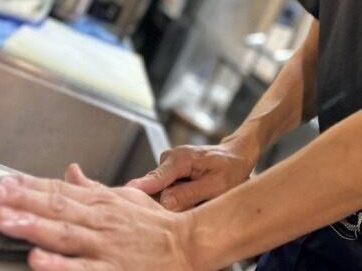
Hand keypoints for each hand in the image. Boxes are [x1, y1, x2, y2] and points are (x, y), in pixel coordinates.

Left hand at [0, 164, 195, 270]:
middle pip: (54, 207)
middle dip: (19, 201)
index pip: (56, 190)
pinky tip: (38, 260)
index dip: (25, 186)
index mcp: (100, 202)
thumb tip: (70, 170)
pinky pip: (83, 269)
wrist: (190, 245)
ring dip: (31, 226)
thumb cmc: (156, 225)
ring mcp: (104, 245)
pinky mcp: (112, 270)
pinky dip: (60, 265)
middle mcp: (99, 220)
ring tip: (4, 220)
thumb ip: (94, 187)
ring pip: (63, 234)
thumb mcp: (126, 197)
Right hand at [126, 137, 257, 211]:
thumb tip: (165, 202)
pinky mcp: (169, 174)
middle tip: (191, 206)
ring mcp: (167, 166)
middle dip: (167, 204)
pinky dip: (178, 199)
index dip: (141, 189)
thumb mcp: (217, 185)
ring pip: (161, 193)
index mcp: (180, 158)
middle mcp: (169, 159)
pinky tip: (194, 196)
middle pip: (156, 190)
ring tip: (198, 198)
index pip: (156, 178)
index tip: (125, 193)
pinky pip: (166, 192)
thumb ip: (190, 193)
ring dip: (176, 202)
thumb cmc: (231, 169)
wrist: (237, 156)